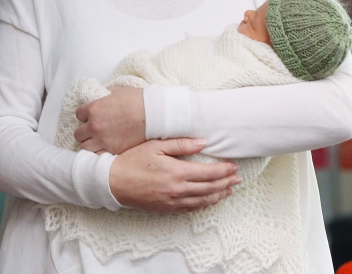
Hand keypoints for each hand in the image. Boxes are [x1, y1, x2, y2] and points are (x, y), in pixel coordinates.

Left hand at [75, 86, 145, 154]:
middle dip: (85, 132)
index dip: (85, 115)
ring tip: (97, 142)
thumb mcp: (118, 90)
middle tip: (93, 131)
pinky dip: (99, 153)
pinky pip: (98, 155)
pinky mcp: (113, 150)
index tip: (91, 116)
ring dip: (90, 144)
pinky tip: (105, 149)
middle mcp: (94, 126)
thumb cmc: (137, 100)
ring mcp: (103, 140)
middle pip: (78, 133)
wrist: (153, 114)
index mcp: (93, 109)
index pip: (79, 114)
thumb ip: (106, 94)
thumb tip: (103, 95)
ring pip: (85, 147)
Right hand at [109, 137, 241, 213]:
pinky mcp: (167, 208)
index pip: (209, 173)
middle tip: (238, 178)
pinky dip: (205, 204)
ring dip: (219, 195)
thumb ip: (180, 144)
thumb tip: (202, 143)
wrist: (113, 182)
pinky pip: (192, 208)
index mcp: (177, 172)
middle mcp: (178, 189)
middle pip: (210, 188)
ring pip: (204, 201)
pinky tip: (210, 200)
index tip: (234, 166)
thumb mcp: (155, 146)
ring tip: (229, 189)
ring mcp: (173, 201)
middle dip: (226, 182)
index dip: (224, 170)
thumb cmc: (132, 160)